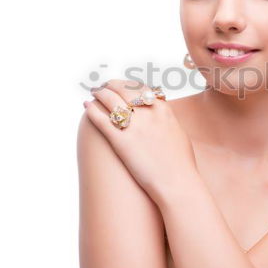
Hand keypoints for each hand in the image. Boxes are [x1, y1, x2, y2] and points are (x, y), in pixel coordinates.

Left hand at [83, 79, 197, 203]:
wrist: (176, 182)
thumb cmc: (181, 164)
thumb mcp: (178, 134)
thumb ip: (167, 122)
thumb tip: (162, 117)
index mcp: (163, 110)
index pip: (142, 88)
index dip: (129, 85)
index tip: (122, 85)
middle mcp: (147, 113)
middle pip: (124, 89)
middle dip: (112, 85)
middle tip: (104, 86)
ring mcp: (133, 126)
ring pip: (110, 100)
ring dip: (100, 93)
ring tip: (94, 92)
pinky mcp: (120, 141)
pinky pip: (101, 120)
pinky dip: (92, 110)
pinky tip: (86, 106)